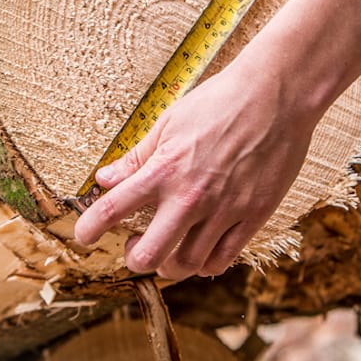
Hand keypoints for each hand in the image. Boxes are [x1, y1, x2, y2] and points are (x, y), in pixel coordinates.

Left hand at [72, 63, 319, 279]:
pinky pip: (223, 260)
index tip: (83, 236)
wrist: (276, 95)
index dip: (89, 229)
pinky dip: (205, 265)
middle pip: (148, 256)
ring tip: (169, 250)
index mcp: (164, 170)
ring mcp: (224, 211)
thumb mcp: (169, 122)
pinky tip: (200, 252)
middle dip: (133, 258)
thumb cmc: (221, 101)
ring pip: (186, 265)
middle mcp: (191, 197)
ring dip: (169, 264)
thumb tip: (105, 179)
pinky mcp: (254, 216)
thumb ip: (137, 156)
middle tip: (134, 247)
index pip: (112, 210)